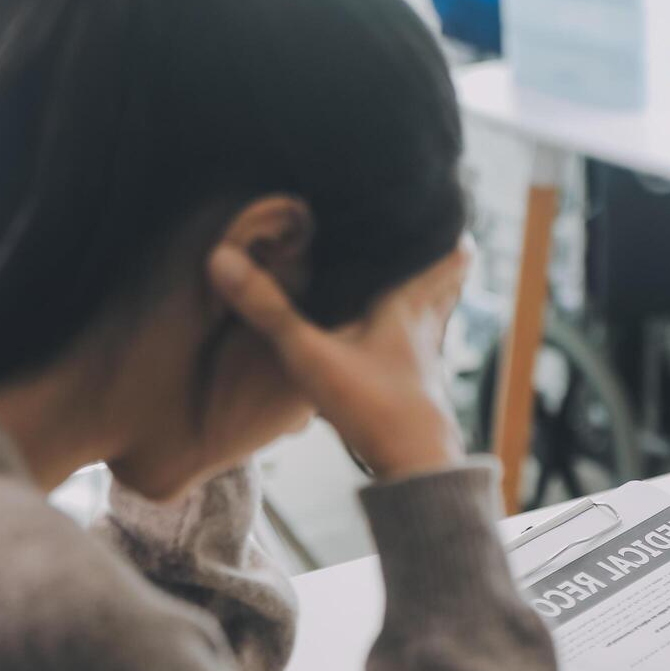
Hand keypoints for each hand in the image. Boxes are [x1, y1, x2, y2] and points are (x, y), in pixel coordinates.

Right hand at [207, 243, 469, 479]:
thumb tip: (220, 258)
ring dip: (430, 293)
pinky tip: (392, 336)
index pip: (448, 253)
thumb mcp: (311, 355)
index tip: (438, 204)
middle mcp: (426, 325)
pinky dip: (413, 330)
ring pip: (437, 314)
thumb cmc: (373, 406)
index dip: (448, 228)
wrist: (414, 466)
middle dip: (441, 254)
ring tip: (411, 272)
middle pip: (449, 280)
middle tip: (428, 229)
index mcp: (410, 304)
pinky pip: (421, 345)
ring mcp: (427, 358)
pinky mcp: (420, 385)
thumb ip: (268, 310)